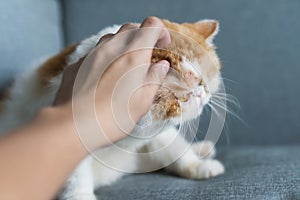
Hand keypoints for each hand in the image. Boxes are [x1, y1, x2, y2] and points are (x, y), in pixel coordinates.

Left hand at [53, 17, 170, 148]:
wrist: (73, 126)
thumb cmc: (111, 118)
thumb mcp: (142, 101)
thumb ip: (154, 78)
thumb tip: (161, 66)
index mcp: (133, 55)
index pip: (151, 25)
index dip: (160, 32)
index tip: (162, 45)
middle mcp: (111, 49)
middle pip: (131, 28)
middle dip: (143, 37)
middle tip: (146, 56)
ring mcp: (91, 55)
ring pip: (111, 38)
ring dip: (123, 46)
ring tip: (126, 67)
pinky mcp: (77, 64)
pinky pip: (95, 53)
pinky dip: (105, 58)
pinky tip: (105, 77)